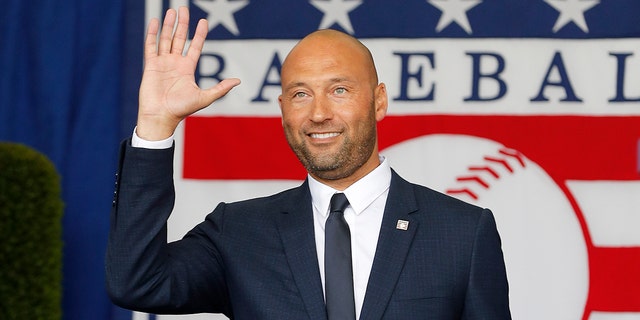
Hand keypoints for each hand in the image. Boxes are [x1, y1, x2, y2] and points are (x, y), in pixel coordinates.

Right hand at [137, 7, 240, 139]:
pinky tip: (157, 21)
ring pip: (165, 39)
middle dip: (182, 24)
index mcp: (187, 69)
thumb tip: (238, 81)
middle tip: (184, 8)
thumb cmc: (181, 110)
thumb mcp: (205, 97)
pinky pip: (151, 46)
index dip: (199, 34)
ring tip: (172, 10)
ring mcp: (162, 63)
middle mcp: (175, 63)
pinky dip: (153, 33)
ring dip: (169, 25)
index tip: (203, 21)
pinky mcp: (150, 65)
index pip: (195, 47)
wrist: (161, 116)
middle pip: (179, 38)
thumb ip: (221, 89)